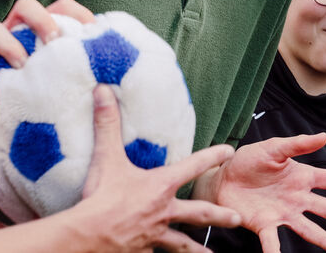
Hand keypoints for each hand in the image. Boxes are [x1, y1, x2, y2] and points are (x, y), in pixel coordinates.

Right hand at [0, 0, 94, 100]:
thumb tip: (121, 64)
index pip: (62, 6)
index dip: (78, 14)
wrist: (4, 102)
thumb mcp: (67, 70)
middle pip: (26, 6)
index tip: (92, 31)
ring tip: (23, 64)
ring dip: (8, 45)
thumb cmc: (47, 83)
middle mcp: (19, 28)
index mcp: (44, 25)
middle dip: (40, 20)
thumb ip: (84, 62)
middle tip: (53, 41)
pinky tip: (0, 91)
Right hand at [72, 85, 241, 251]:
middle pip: (199, 213)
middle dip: (219, 215)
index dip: (213, 156)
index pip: (193, 165)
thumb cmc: (101, 197)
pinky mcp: (143, 251)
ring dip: (198, 250)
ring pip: (182, 243)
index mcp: (161, 186)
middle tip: (237, 219)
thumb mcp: (106, 158)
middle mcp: (164, 211)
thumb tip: (102, 90)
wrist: (87, 236)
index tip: (230, 151)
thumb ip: (107, 123)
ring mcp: (155, 233)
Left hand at [205, 133, 325, 252]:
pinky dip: (276, 252)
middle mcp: (297, 199)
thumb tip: (324, 137)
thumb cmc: (248, 161)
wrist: (221, 178)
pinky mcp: (264, 225)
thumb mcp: (273, 148)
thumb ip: (297, 144)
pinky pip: (272, 241)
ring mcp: (283, 214)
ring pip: (309, 229)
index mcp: (302, 177)